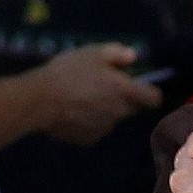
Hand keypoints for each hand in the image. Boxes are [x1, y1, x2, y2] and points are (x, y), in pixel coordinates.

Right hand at [23, 42, 161, 146]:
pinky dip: (89, 121)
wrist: (39, 100)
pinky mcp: (88, 139)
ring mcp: (104, 129)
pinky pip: (95, 128)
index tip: (137, 85)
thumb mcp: (93, 52)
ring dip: (104, 109)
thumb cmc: (68, 72)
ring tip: (81, 97)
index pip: (154, 99)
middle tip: (101, 86)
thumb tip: (134, 57)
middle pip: (131, 108)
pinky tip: (72, 111)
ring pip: (112, 118)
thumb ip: (118, 53)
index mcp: (125, 91)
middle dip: (122, 98)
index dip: (149, 91)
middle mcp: (119, 113)